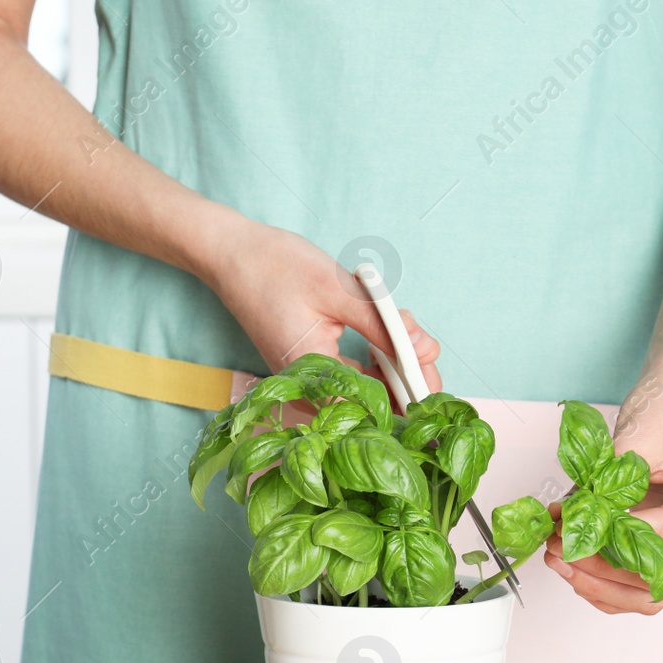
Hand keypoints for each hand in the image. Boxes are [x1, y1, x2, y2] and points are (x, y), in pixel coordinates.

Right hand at [198, 218, 440, 389]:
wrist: (232, 256)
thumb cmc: (276, 268)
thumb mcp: (339, 292)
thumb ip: (384, 326)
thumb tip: (427, 352)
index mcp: (312, 377)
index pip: (374, 406)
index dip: (410, 393)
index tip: (430, 366)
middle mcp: (308, 390)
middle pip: (374, 402)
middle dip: (405, 371)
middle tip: (417, 335)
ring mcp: (308, 381)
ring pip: (367, 387)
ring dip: (392, 360)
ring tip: (397, 321)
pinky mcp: (311, 368)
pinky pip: (353, 373)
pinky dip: (374, 354)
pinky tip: (382, 328)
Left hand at [543, 364, 662, 614]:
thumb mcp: (638, 438)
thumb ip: (605, 484)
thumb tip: (566, 521)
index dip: (612, 536)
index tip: (569, 528)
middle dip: (603, 568)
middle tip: (558, 549)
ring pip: (654, 592)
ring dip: (601, 584)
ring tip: (559, 558)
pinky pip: (646, 585)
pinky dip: (608, 584)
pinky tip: (574, 566)